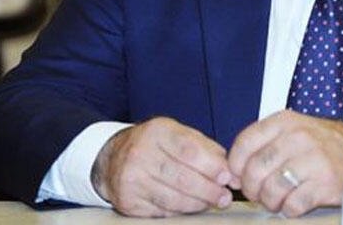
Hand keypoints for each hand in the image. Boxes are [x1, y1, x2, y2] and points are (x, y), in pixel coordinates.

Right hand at [90, 116, 232, 216]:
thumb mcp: (178, 134)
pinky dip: (180, 211)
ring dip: (198, 203)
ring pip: (172, 198)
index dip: (211, 166)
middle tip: (225, 196)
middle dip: (208, 189)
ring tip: (213, 202)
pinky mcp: (128, 201)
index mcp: (158, 132)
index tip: (227, 177)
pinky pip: (161, 210)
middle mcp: (141, 154)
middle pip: (181, 177)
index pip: (188, 150)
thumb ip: (205, 148)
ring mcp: (132, 179)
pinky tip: (191, 206)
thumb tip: (229, 168)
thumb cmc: (154, 145)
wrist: (113, 158)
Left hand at [227, 110, 342, 216]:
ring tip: (278, 199)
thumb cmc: (322, 144)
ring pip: (271, 190)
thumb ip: (265, 143)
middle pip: (255, 171)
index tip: (240, 177)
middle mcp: (296, 137)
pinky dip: (289, 209)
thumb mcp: (293, 129)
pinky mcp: (324, 183)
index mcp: (284, 122)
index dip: (236, 166)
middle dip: (252, 189)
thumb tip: (235, 170)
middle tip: (259, 193)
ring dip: (271, 202)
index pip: (244, 144)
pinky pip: (292, 205)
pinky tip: (295, 203)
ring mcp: (311, 159)